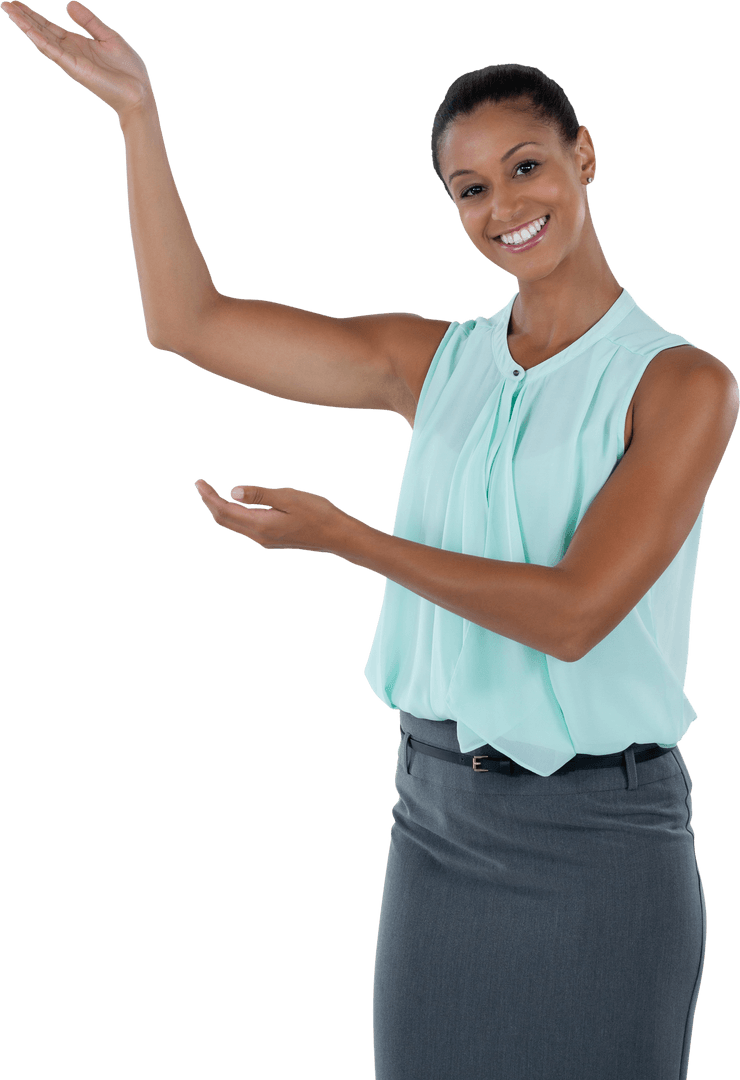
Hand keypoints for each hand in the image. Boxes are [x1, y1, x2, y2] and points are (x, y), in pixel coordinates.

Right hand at [2, 1, 153, 116]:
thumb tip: (68, 4)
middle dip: (24, 17)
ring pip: (43, 40)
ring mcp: (71, 61)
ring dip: (26, 25)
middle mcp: (71, 52)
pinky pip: (54, 52)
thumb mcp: (108, 36)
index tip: (16, 3)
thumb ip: (89, 21)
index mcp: (77, 43)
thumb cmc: (128, 70)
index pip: (50, 27)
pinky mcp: (76, 69)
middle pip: (42, 31)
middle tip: (5, 3)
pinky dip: (41, 40)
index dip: (33, 15)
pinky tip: (28, 29)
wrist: (139, 93)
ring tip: (9, 11)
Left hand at [193, 480, 352, 553]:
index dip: (209, 497)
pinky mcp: (272, 539)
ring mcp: (266, 540)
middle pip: (225, 521)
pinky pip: (245, 527)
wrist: (337, 536)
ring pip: (234, 525)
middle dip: (210, 503)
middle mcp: (259, 536)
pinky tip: (236, 506)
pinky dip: (234, 515)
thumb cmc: (317, 513)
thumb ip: (260, 495)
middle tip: (200, 486)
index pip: (225, 511)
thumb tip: (232, 491)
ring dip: (221, 510)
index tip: (198, 483)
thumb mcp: (288, 498)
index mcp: (260, 525)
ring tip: (212, 494)